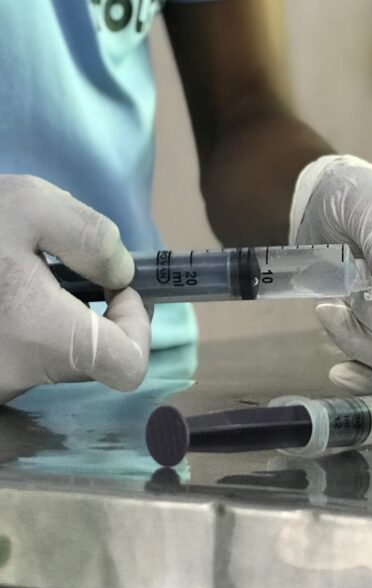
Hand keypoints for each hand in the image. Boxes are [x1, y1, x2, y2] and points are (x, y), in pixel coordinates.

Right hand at [0, 176, 150, 402]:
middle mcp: (15, 375)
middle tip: (60, 266)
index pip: (128, 366)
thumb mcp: (26, 205)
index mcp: (42, 339)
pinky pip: (9, 352)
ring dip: (43, 313)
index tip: (116, 287)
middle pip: (86, 357)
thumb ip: (90, 235)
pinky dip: (12, 321)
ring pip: (44, 354)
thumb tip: (119, 271)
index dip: (136, 325)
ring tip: (9, 269)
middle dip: (87, 311)